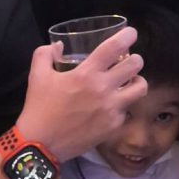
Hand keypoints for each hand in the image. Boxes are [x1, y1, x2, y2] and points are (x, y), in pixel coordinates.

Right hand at [19, 26, 146, 161]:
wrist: (41, 144)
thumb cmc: (39, 108)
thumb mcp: (37, 76)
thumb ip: (45, 54)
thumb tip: (59, 45)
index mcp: (86, 73)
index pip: (115, 47)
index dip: (127, 36)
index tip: (131, 34)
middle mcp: (104, 89)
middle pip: (135, 65)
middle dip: (135, 59)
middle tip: (128, 61)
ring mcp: (112, 108)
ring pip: (141, 88)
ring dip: (137, 81)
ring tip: (129, 82)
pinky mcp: (114, 126)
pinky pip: (128, 110)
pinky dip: (122, 106)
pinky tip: (113, 106)